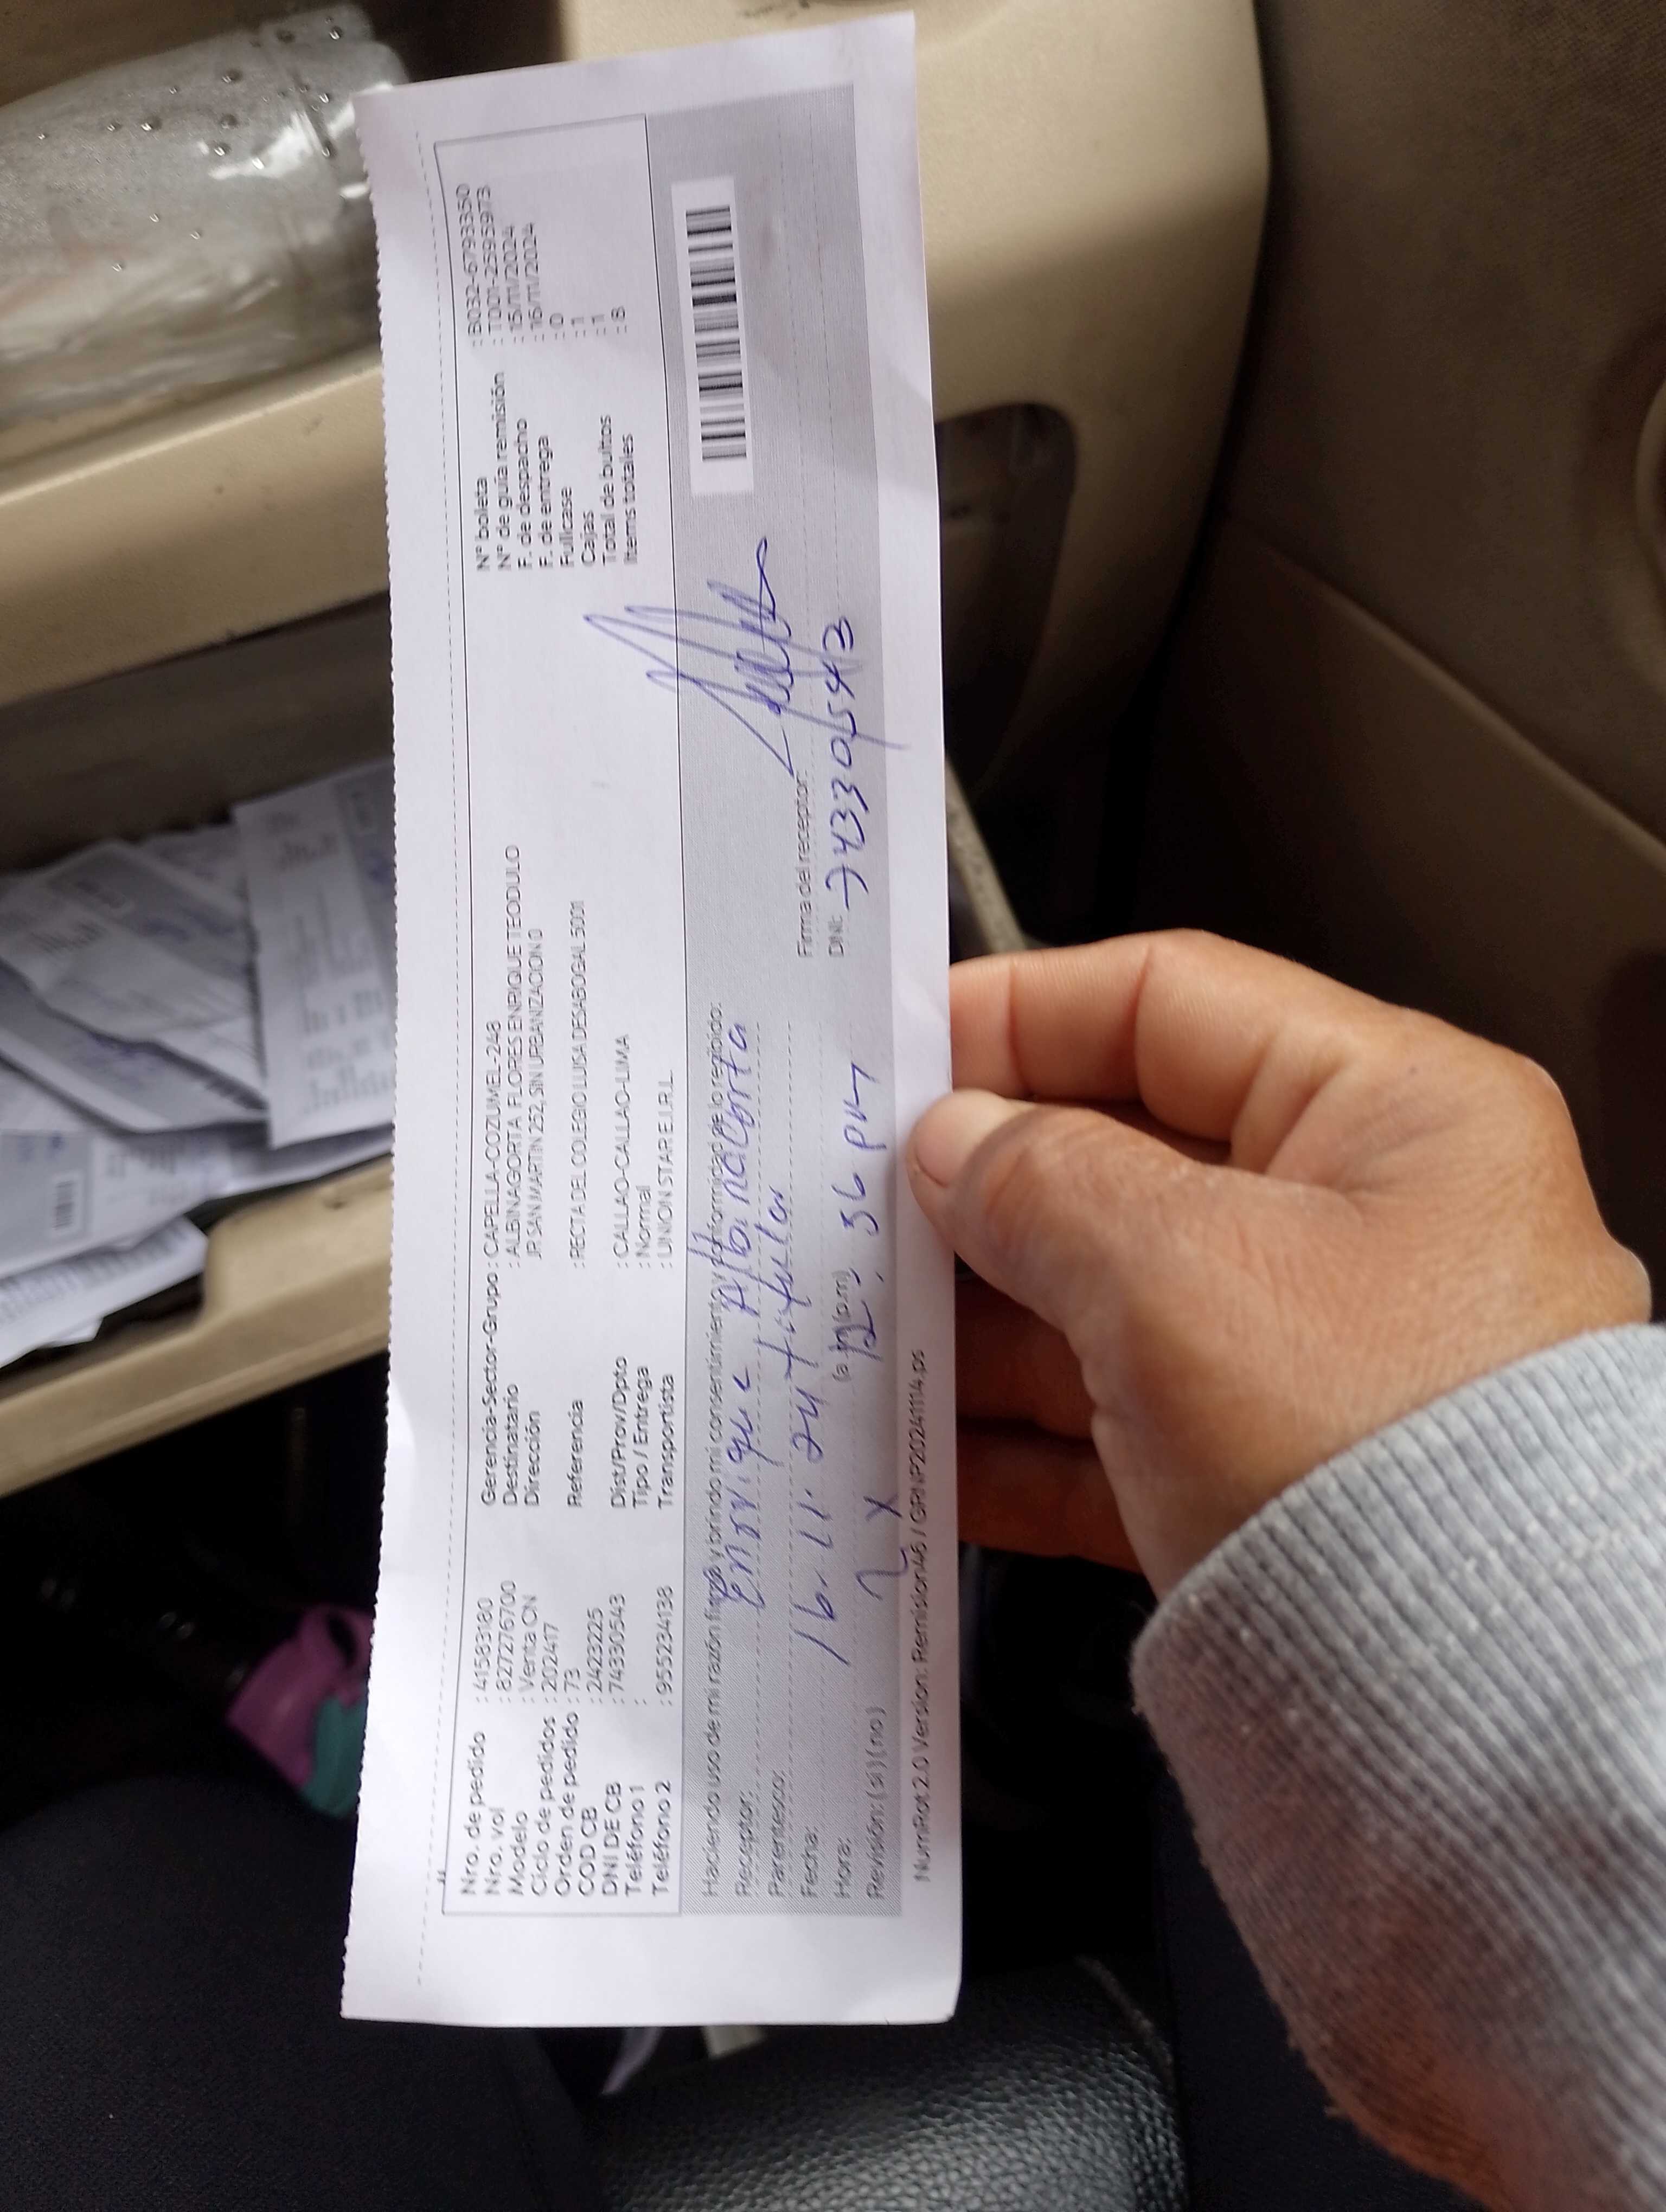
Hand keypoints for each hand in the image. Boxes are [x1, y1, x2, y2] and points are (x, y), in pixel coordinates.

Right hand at [908, 932, 1650, 1594]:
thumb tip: (955, 1143)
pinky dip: (1018, 1447)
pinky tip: (928, 1455)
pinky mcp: (1272, 1487)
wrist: (1479, 1722)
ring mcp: (1320, 1365)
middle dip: (979, 1196)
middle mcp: (1372, 1230)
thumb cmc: (1390, 1468)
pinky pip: (1118, 1439)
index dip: (1022, 1017)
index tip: (902, 1054)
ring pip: (1107, 1312)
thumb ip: (1043, 1183)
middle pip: (1126, 1164)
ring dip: (977, 1329)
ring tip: (860, 1335)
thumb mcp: (1179, 1275)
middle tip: (852, 1208)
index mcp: (1398, 1118)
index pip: (1174, 1005)